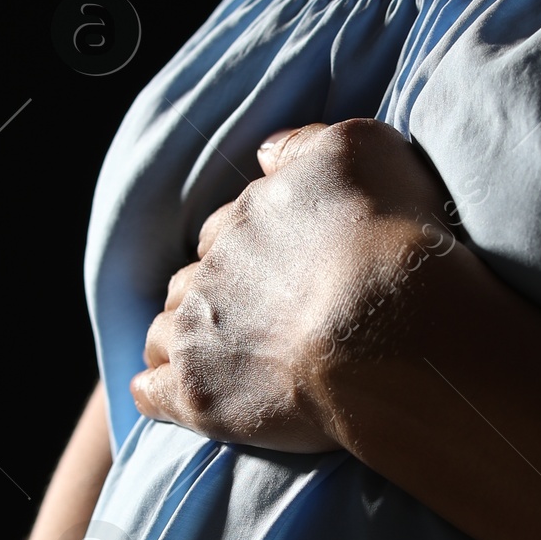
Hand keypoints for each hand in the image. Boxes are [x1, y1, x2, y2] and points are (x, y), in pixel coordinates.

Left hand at [131, 119, 460, 451]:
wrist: (388, 322)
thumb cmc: (387, 236)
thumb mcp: (361, 149)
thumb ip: (306, 145)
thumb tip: (267, 154)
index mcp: (249, 214)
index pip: (230, 228)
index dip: (252, 251)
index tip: (283, 272)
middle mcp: (214, 267)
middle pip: (197, 279)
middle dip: (217, 295)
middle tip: (261, 320)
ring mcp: (198, 330)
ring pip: (166, 330)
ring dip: (184, 340)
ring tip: (220, 361)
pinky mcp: (196, 392)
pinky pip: (152, 391)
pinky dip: (156, 390)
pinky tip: (169, 394)